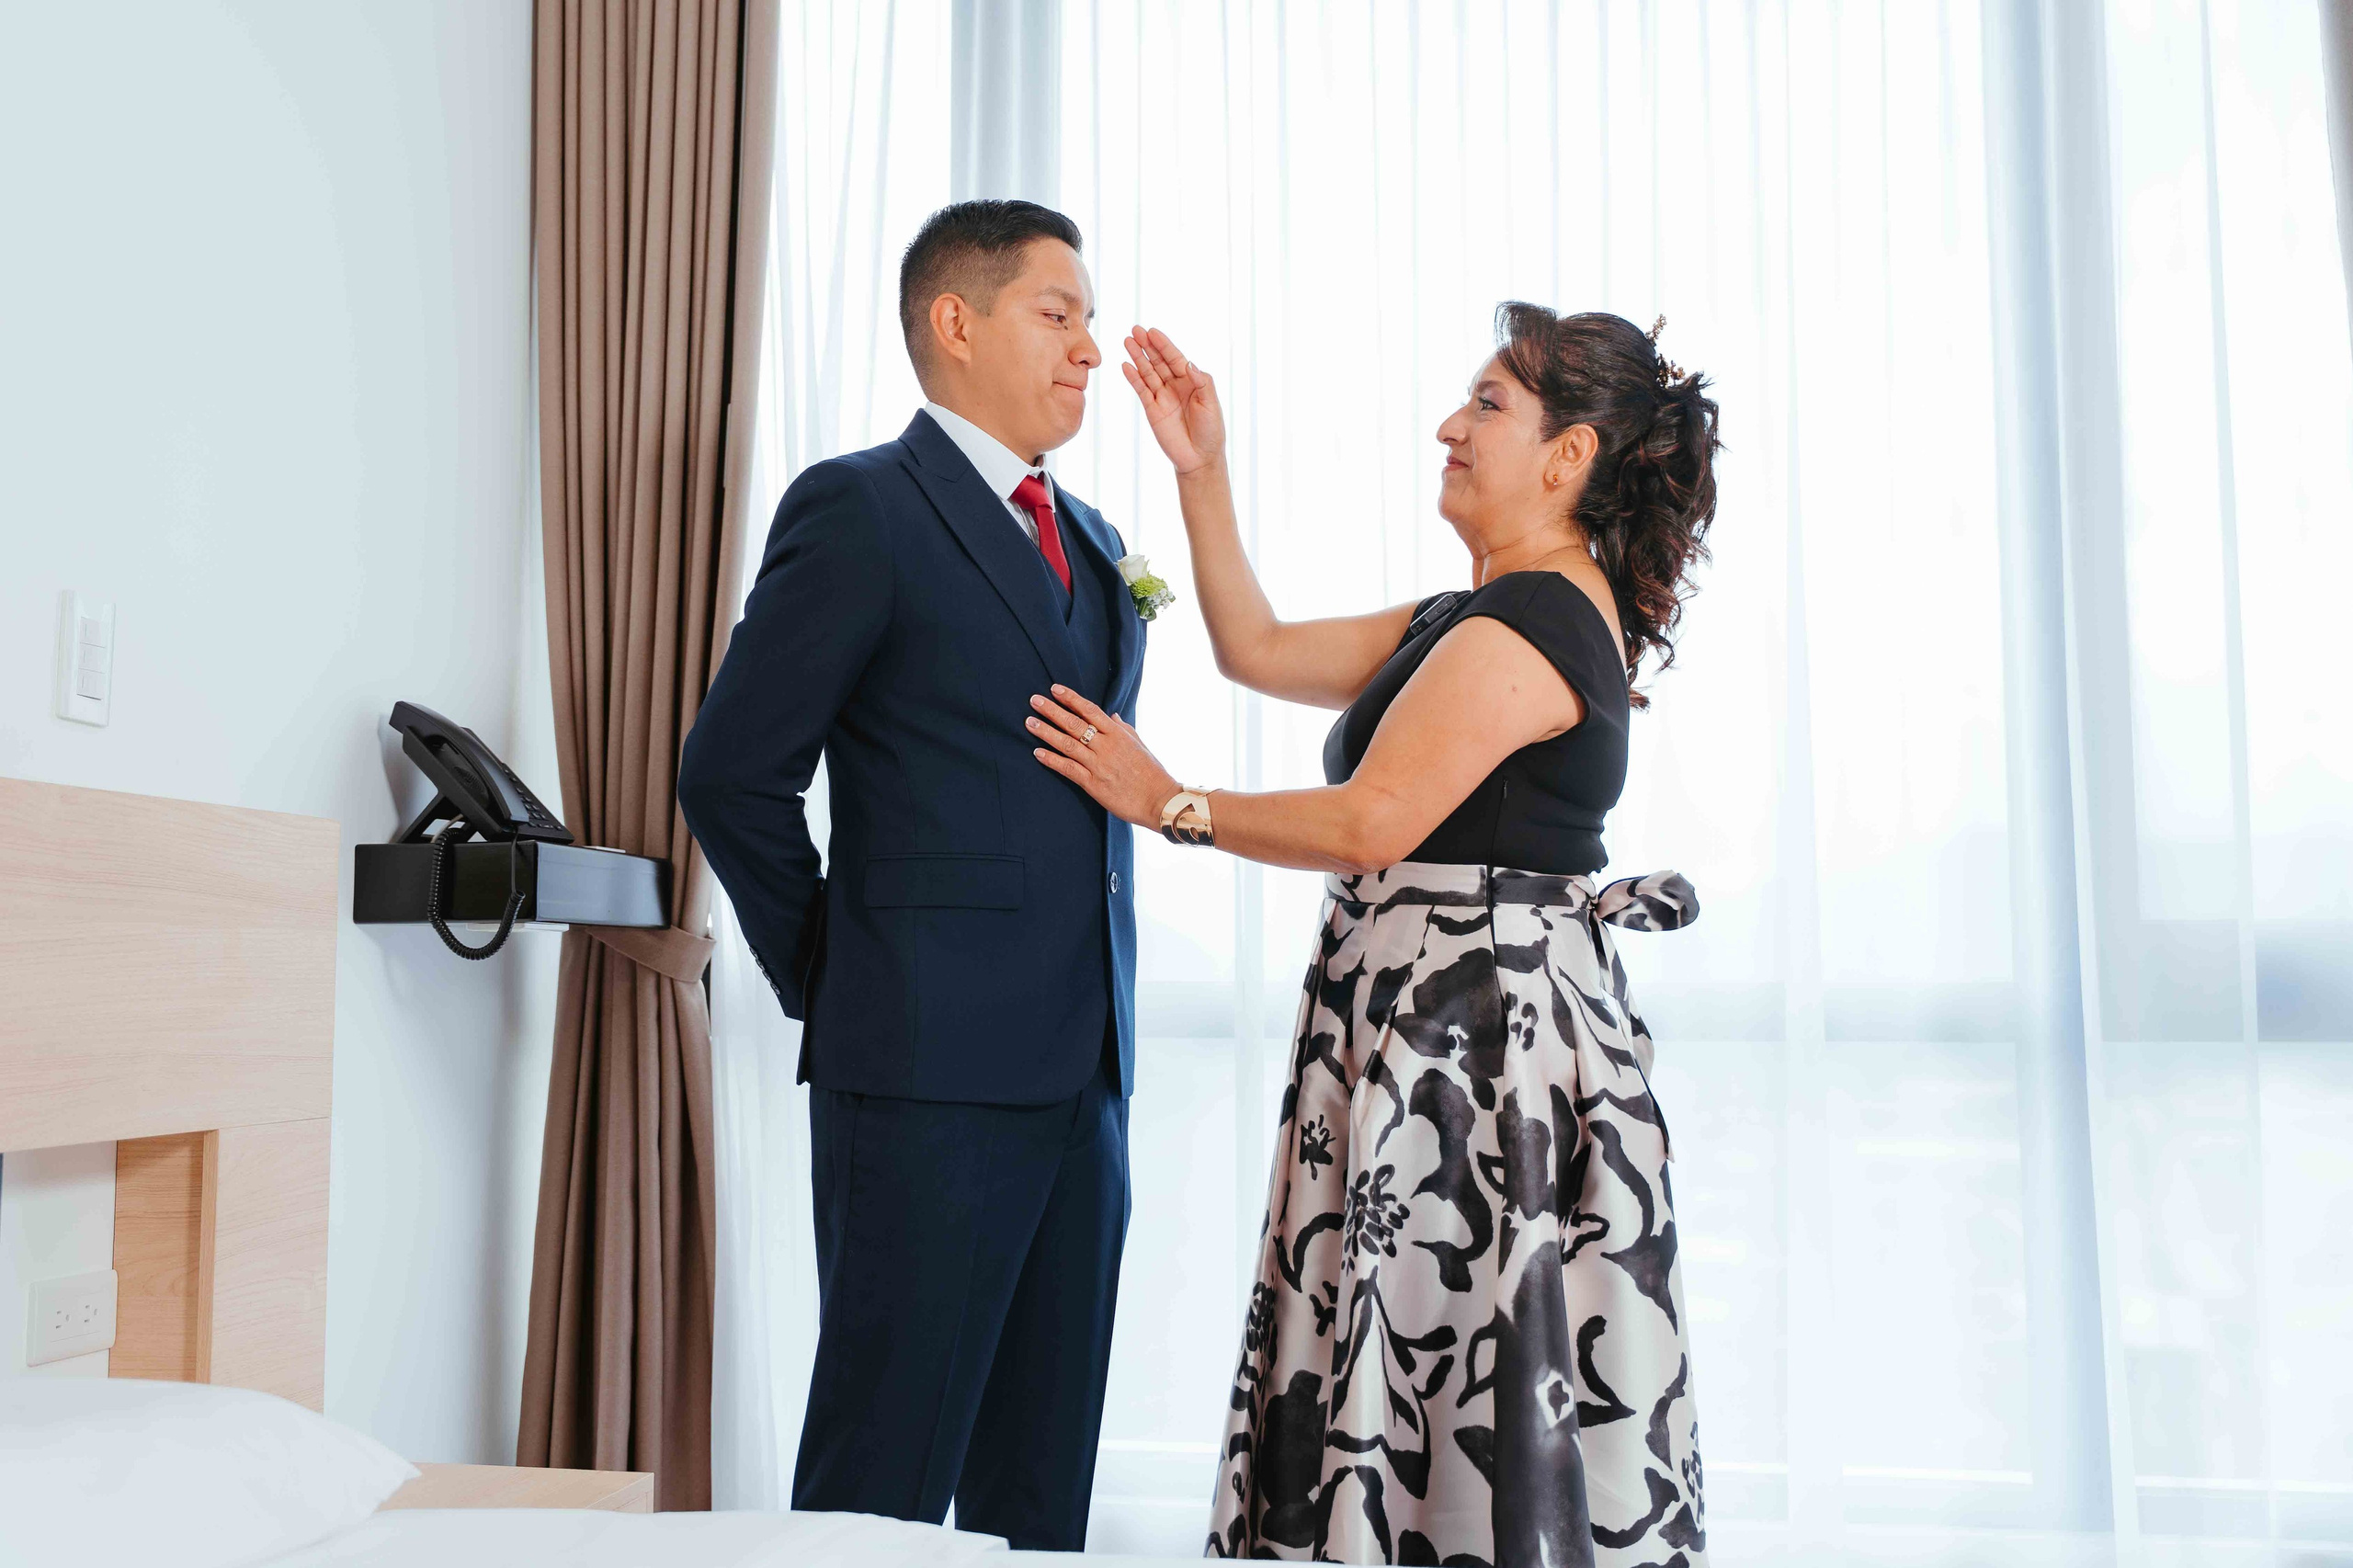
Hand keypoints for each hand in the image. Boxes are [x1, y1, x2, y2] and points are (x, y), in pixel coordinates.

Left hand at [1027, 686, 1180, 829]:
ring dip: (1046, 732)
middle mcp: (1107, 746)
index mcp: (1118, 734)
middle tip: (1034, 700)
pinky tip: (1037, 752)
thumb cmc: (1152, 773)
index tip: (1055, 689)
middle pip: (1075, 724)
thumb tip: (1113, 716)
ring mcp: (1099, 765)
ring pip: (1068, 744)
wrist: (1159, 800)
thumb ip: (1123, 729)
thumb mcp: (1139, 745)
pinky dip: (1052, 760)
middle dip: (1052, 711)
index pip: (1090, 711)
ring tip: (1030, 722)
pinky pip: (1068, 768)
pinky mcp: (1094, 784)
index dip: (1071, 699)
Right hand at [1121, 326, 1224, 475]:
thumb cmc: (1211, 430)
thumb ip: (1202, 382)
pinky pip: (1141, 390)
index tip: (1152, 331)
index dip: (1164, 345)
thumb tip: (1189, 364)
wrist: (1200, 458)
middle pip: (1158, 361)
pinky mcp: (1152, 410)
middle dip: (1147, 346)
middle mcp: (1175, 386)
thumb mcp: (1211, 404)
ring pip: (1148, 373)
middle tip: (1135, 330)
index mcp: (1191, 381)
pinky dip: (1134, 378)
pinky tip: (1126, 366)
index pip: (1175, 358)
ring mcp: (1162, 397)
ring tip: (1127, 342)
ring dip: (1137, 358)